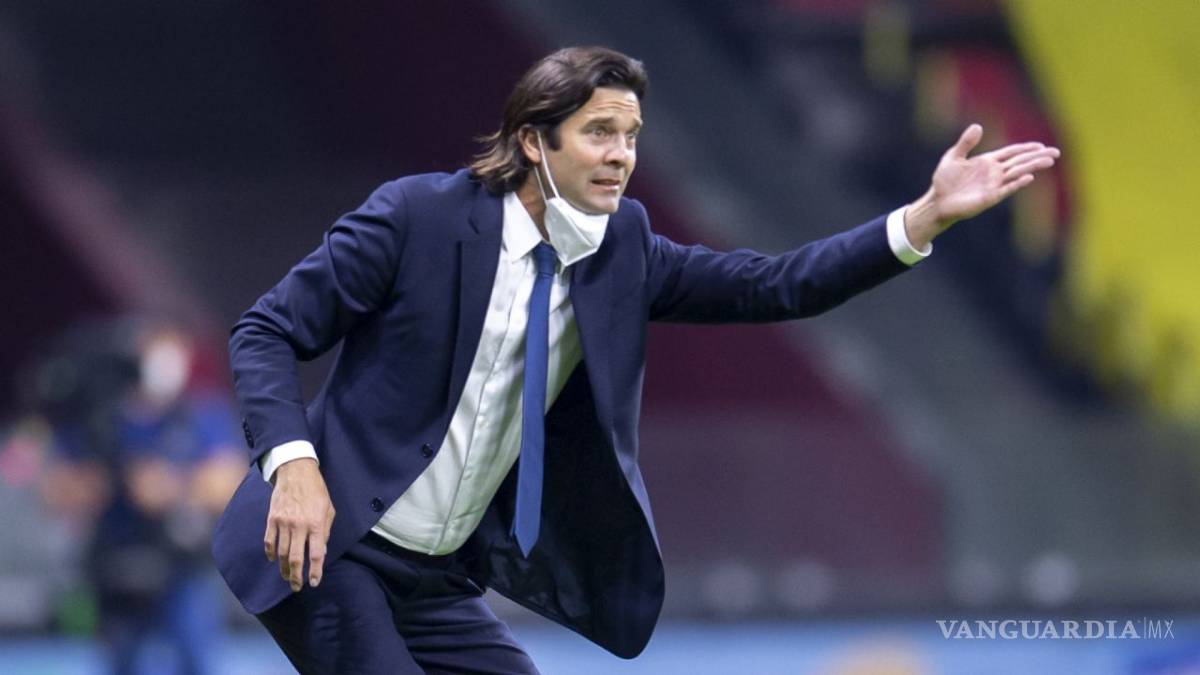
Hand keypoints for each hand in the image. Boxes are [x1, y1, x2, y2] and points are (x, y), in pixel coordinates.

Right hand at [264, 457, 334, 591]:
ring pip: (281, 553)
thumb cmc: (316, 491)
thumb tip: (321, 552)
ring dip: (283, 568)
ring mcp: (283, 522)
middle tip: (297, 587)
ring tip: (286, 576)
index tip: (313, 582)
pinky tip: (273, 560)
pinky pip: (269, 541)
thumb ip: (325, 531)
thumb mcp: (329, 509)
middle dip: (295, 576)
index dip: (315, 571)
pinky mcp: (272, 519)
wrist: (296, 471)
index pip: (315, 554)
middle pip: (295, 558)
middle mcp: (299, 525)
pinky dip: (270, 553)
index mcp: (316, 523)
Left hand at [904, 124, 1060, 248]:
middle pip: (1020, 162)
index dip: (1026, 149)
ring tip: (1049, 162)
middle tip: (1056, 153)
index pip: (1012, 153)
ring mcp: (993, 185)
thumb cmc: (944, 180)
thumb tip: (978, 126)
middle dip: (1037, 157)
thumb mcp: (953, 156)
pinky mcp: (989, 197)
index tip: (1042, 145)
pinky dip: (1017, 183)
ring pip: (1017, 174)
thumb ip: (966, 143)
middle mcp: (994, 173)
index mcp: (988, 161)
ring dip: (1032, 167)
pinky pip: (1006, 189)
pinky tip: (1028, 178)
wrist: (937, 201)